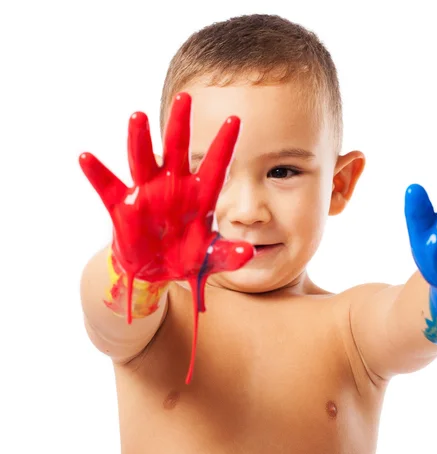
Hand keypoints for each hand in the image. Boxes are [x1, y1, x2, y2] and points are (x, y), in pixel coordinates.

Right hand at [79, 92, 254, 381]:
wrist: (158, 272)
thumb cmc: (188, 257)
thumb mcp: (211, 259)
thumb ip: (229, 256)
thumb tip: (249, 254)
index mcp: (200, 196)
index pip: (215, 166)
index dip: (224, 145)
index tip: (235, 120)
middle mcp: (173, 187)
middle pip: (178, 150)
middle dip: (181, 125)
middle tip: (185, 97)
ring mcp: (147, 193)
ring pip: (144, 160)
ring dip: (140, 140)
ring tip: (138, 117)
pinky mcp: (123, 206)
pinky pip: (108, 186)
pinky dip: (97, 173)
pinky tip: (86, 157)